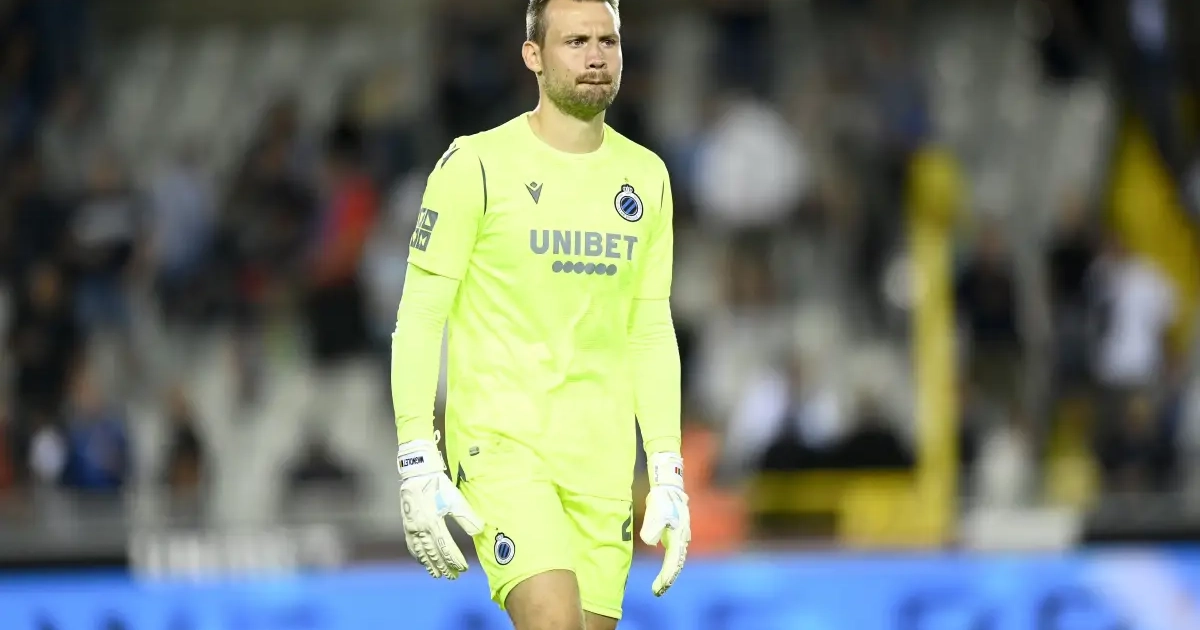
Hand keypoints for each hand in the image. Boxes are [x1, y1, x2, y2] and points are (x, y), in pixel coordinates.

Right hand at [397, 435, 483, 578]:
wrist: (418, 473)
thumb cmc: (439, 485)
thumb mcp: (455, 499)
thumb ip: (466, 517)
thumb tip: (479, 531)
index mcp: (434, 522)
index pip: (446, 548)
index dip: (455, 560)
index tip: (463, 569)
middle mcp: (421, 528)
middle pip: (433, 554)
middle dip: (444, 567)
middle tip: (453, 577)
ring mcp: (411, 528)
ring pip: (421, 552)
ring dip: (430, 565)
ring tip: (438, 575)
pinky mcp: (407, 525)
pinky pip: (412, 545)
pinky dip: (418, 556)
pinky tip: (422, 561)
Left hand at [640, 452, 689, 595]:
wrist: (669, 488)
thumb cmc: (662, 500)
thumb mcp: (655, 512)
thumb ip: (652, 527)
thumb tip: (650, 542)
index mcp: (678, 536)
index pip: (673, 562)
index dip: (666, 577)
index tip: (658, 589)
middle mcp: (682, 539)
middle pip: (676, 564)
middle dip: (668, 579)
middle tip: (657, 591)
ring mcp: (680, 537)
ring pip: (677, 560)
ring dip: (669, 573)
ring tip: (660, 586)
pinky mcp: (676, 535)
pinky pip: (674, 554)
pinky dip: (669, 565)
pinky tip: (664, 572)